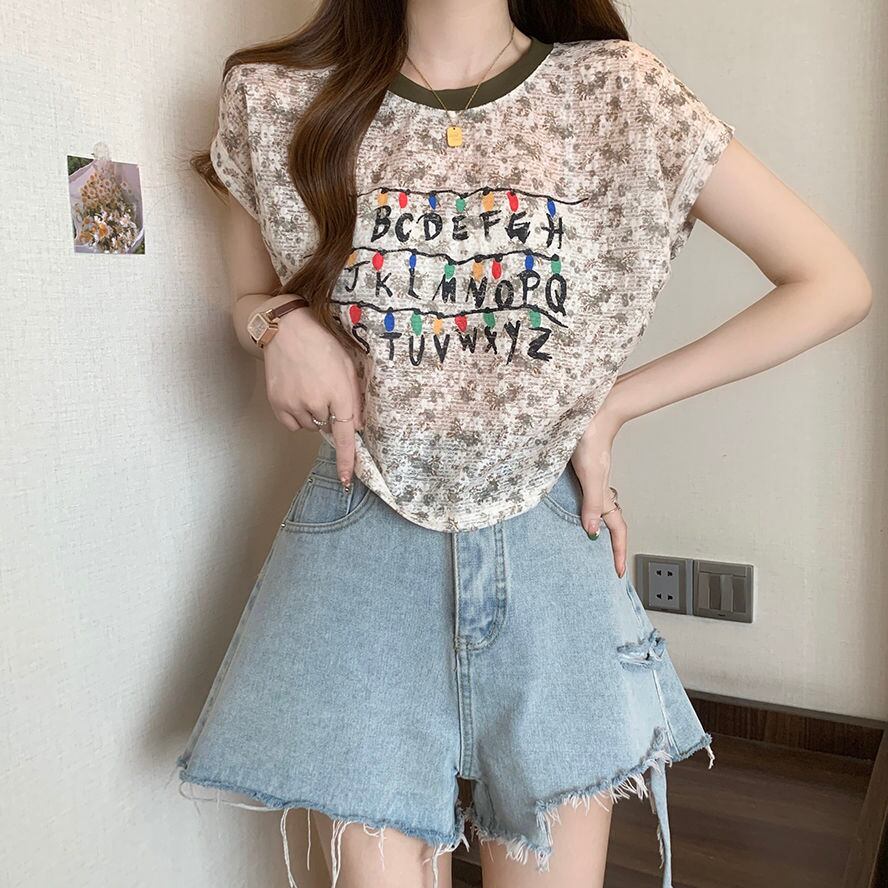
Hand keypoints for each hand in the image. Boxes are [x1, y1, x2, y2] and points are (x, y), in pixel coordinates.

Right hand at [263, 307, 364, 487]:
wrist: (286, 330)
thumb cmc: (321, 345)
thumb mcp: (347, 366)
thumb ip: (354, 398)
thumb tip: (357, 427)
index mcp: (339, 393)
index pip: (345, 435)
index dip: (346, 459)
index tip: (345, 479)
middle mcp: (317, 402)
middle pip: (327, 426)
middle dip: (329, 414)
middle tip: (323, 388)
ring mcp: (294, 404)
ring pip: (310, 426)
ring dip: (312, 414)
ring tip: (308, 387)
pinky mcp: (277, 403)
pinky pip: (292, 424)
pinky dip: (296, 415)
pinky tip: (296, 393)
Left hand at [570, 407, 627, 577]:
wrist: (589, 410)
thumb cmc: (589, 437)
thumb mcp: (590, 474)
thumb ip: (592, 502)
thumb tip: (592, 531)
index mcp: (604, 493)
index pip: (617, 528)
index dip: (619, 551)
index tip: (618, 571)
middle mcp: (599, 488)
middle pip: (611, 521)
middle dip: (612, 543)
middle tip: (608, 562)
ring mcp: (592, 478)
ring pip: (600, 509)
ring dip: (599, 527)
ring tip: (593, 543)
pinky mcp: (583, 468)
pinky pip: (588, 496)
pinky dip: (587, 509)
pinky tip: (576, 509)